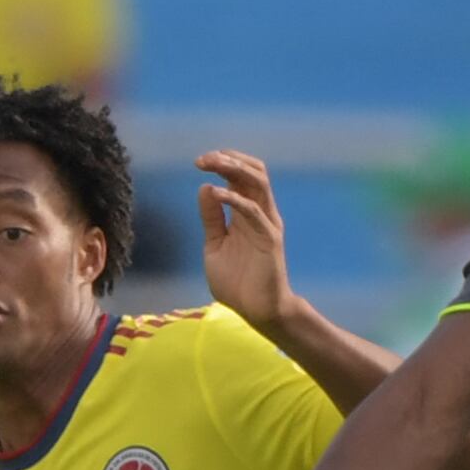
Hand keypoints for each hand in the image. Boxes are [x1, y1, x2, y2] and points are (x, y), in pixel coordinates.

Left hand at [197, 150, 296, 336]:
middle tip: (203, 159)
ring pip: (259, 183)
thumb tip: (205, 188)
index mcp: (247, 213)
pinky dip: (235, 199)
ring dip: (235, 169)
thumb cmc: (238, 282)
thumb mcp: (215, 245)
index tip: (199, 162)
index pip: (241, 176)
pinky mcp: (270, 239)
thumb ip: (212, 219)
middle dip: (228, 158)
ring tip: (213, 164)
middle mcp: (261, 213)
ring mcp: (267, 224)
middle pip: (253, 172)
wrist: (257, 311)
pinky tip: (215, 194)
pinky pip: (254, 211)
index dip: (222, 162)